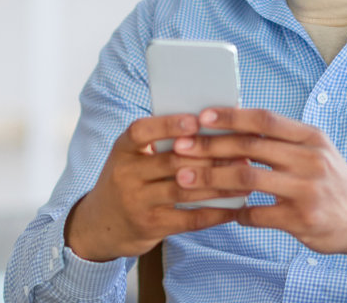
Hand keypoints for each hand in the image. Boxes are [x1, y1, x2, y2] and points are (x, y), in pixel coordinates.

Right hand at [64, 114, 249, 261]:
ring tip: (246, 178)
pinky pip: (189, 218)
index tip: (196, 121)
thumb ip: (160, 144)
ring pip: (184, 190)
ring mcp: (136, 202)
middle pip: (172, 161)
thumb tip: (210, 126)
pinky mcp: (150, 226)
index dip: (168, 125)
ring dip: (220, 184)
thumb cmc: (128, 182)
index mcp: (122, 149)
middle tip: (242, 151)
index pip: (141, 131)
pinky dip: (215, 212)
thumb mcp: (132, 158)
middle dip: (211, 156)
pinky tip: (235, 207)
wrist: (100, 225)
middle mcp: (126, 174)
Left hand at [171, 107, 346, 267]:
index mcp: (311, 138)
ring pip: (248, 178)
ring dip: (212, 178)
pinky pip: (257, 214)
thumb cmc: (332, 181)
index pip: (265, 119)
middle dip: (210, 146)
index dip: (231, 116)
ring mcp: (307, 190)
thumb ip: (282, 140)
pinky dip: (237, 212)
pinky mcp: (301, 218)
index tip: (202, 116)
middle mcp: (311, 160)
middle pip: (251, 146)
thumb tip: (235, 126)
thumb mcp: (316, 151)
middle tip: (181, 148)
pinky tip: (227, 212)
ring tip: (187, 178)